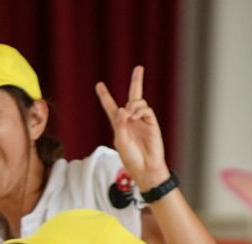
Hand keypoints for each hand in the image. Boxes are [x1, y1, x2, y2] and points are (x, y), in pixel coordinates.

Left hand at [96, 67, 169, 189]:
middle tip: (139, 68)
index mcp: (120, 124)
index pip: (111, 106)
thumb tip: (125, 108)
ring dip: (133, 104)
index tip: (99, 85)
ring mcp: (143, 120)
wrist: (146, 168)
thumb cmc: (131, 158)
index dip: (105, 96)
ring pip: (138, 102)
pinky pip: (147, 109)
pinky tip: (135, 116)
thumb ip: (120, 123)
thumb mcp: (119, 140)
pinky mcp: (152, 124)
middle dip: (137, 81)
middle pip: (133, 95)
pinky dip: (140, 109)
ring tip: (130, 115)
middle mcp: (132, 119)